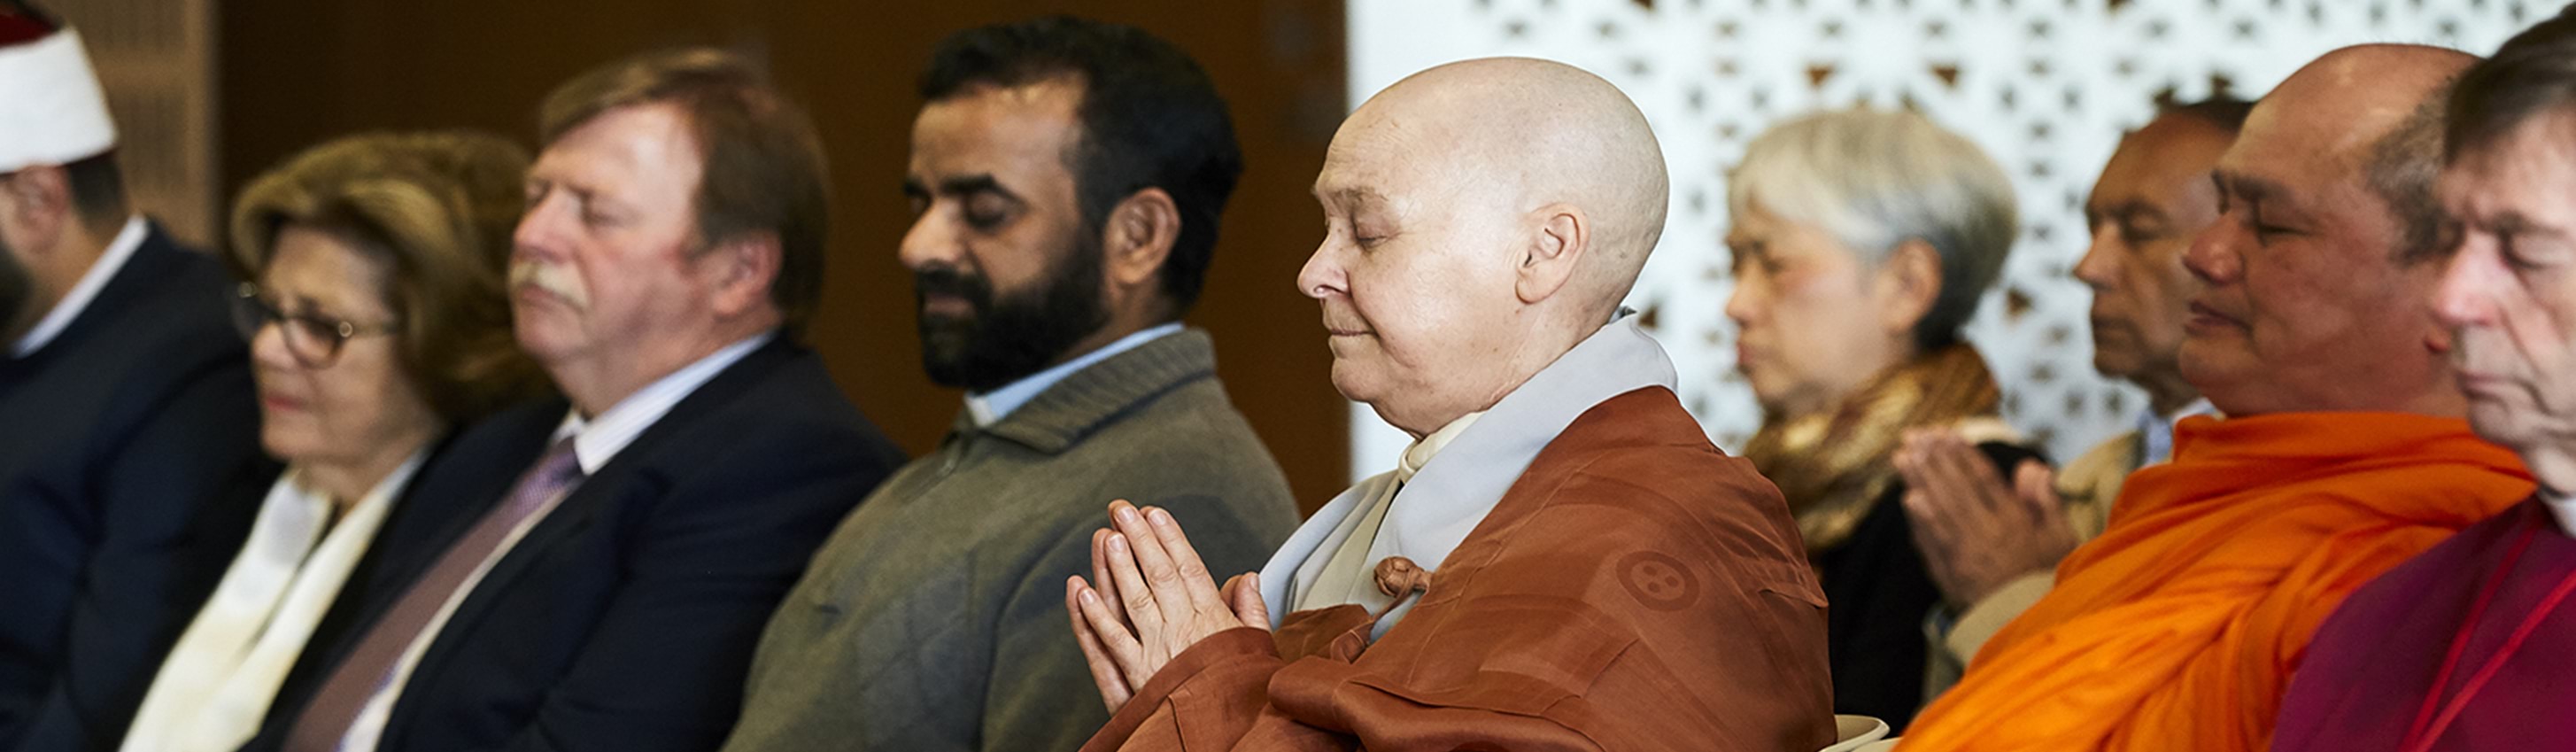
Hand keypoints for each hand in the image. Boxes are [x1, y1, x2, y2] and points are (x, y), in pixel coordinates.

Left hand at [1064, 500, 1267, 712]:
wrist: (1225, 734)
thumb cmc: (1241, 690)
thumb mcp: (1257, 647)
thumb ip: (1251, 610)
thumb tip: (1247, 577)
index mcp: (1212, 619)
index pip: (1189, 568)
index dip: (1171, 537)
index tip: (1156, 513)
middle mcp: (1184, 629)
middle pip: (1158, 575)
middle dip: (1139, 538)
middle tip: (1122, 510)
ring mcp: (1159, 651)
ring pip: (1135, 600)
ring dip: (1118, 566)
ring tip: (1106, 537)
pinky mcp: (1139, 676)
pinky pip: (1114, 641)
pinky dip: (1096, 615)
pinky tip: (1083, 592)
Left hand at [1895, 429, 2078, 610]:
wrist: (2029, 626)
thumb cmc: (2048, 579)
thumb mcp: (2061, 540)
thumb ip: (2047, 502)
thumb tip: (2032, 467)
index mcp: (2014, 524)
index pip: (1985, 482)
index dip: (1965, 456)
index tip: (1947, 433)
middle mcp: (1986, 536)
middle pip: (1955, 491)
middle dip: (1933, 460)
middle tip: (1914, 435)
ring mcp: (1965, 556)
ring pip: (1938, 512)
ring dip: (1919, 482)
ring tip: (1901, 456)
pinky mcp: (1950, 575)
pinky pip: (1931, 544)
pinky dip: (1919, 521)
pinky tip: (1908, 500)